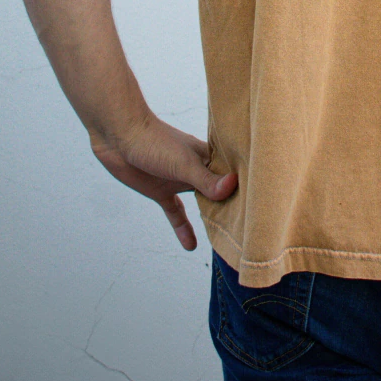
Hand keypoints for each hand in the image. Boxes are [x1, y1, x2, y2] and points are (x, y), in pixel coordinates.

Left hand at [90, 113, 237, 249]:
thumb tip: (233, 187)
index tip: (261, 205)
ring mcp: (178, 181)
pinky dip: (182, 228)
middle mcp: (196, 170)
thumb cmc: (154, 141)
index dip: (246, 188)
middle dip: (232, 206)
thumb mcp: (183, 163)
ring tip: (227, 237)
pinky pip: (176, 213)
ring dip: (211, 216)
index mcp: (206, 157)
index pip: (232, 175)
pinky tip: (191, 245)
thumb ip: (206, 179)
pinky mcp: (161, 192)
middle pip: (219, 191)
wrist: (118, 135)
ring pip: (200, 202)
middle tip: (249, 227)